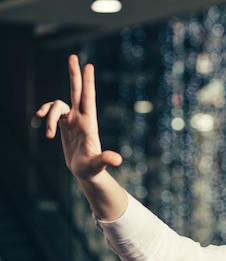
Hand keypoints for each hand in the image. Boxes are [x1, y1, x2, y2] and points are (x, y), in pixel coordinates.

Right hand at [35, 54, 121, 180]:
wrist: (86, 172)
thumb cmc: (92, 170)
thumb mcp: (97, 165)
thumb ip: (105, 160)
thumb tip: (117, 160)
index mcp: (90, 124)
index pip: (88, 99)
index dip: (87, 83)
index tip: (88, 66)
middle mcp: (81, 118)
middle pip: (76, 91)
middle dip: (75, 74)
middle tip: (73, 56)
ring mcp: (73, 120)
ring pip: (57, 105)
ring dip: (49, 117)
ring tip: (49, 135)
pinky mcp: (65, 124)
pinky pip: (52, 112)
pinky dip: (45, 115)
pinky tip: (41, 123)